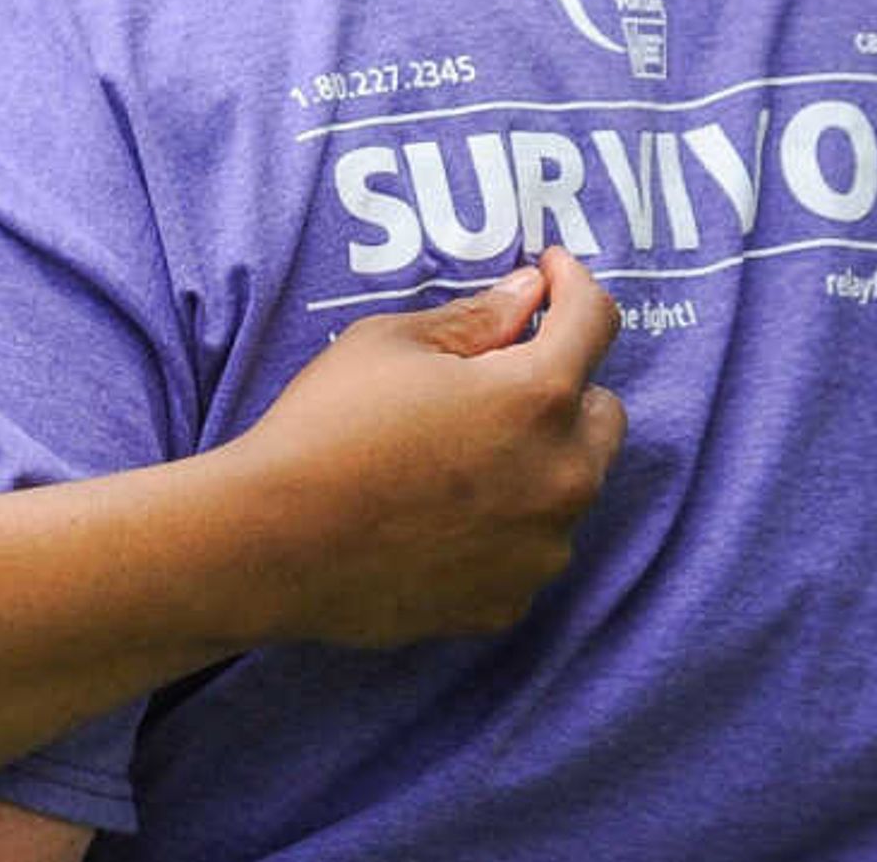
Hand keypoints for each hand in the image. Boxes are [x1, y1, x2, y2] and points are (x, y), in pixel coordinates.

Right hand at [224, 247, 625, 645]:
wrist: (273, 543)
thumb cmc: (325, 427)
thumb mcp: (388, 343)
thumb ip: (476, 318)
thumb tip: (527, 295)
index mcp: (537, 396)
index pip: (595, 321)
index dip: (574, 284)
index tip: (551, 274)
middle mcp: (563, 477)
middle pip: (604, 415)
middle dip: (564, 389)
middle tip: (496, 382)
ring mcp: (542, 549)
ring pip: (570, 489)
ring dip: (536, 464)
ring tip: (455, 460)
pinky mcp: (511, 601)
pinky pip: (529, 549)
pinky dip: (503, 528)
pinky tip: (438, 518)